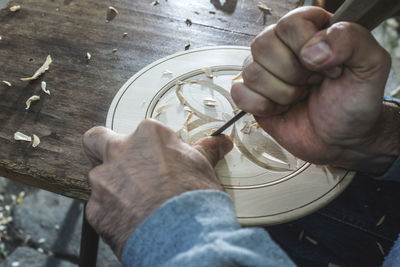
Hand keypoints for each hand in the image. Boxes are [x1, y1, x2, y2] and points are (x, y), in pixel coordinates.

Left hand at [82, 120, 232, 257]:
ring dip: (111, 186)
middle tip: (121, 165)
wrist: (182, 237)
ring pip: (98, 177)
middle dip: (101, 149)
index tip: (156, 158)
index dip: (147, 147)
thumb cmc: (194, 200)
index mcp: (148, 135)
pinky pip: (98, 205)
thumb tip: (219, 143)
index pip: (139, 131)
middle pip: (96, 141)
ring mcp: (104, 180)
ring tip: (135, 202)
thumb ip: (203, 151)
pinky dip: (111, 211)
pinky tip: (130, 219)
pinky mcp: (95, 208)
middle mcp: (120, 152)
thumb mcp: (203, 168)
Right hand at [231, 7, 399, 173]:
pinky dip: (262, 106)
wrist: (341, 140)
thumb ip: (352, 40)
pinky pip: (239, 94)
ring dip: (282, 93)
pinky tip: (280, 108)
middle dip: (292, 74)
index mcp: (309, 30)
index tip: (328, 68)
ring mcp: (264, 71)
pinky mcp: (253, 95)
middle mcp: (282, 46)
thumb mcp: (371, 66)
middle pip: (262, 45)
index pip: (290, 24)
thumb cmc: (354, 103)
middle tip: (312, 84)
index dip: (306, 49)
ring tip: (299, 97)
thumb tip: (311, 50)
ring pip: (251, 72)